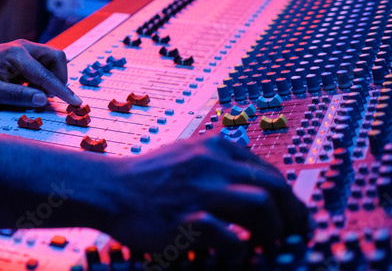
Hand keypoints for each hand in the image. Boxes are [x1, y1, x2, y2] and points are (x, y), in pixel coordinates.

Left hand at [0, 40, 80, 108]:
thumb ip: (18, 95)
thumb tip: (44, 100)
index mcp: (16, 55)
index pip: (46, 75)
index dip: (62, 91)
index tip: (76, 103)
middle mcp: (23, 46)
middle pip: (56, 58)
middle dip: (59, 78)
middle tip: (50, 97)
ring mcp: (24, 47)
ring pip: (52, 59)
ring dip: (52, 76)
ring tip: (36, 92)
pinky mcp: (23, 52)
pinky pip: (43, 62)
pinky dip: (43, 75)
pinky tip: (28, 86)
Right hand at [105, 135, 309, 258]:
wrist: (108, 189)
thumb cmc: (149, 178)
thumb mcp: (187, 154)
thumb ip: (221, 163)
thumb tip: (261, 188)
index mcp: (214, 147)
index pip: (270, 172)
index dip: (289, 200)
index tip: (292, 219)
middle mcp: (211, 164)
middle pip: (275, 187)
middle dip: (291, 216)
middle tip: (290, 236)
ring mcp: (199, 191)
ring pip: (261, 205)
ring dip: (271, 231)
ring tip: (264, 245)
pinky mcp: (185, 220)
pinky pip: (230, 239)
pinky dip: (238, 250)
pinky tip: (231, 254)